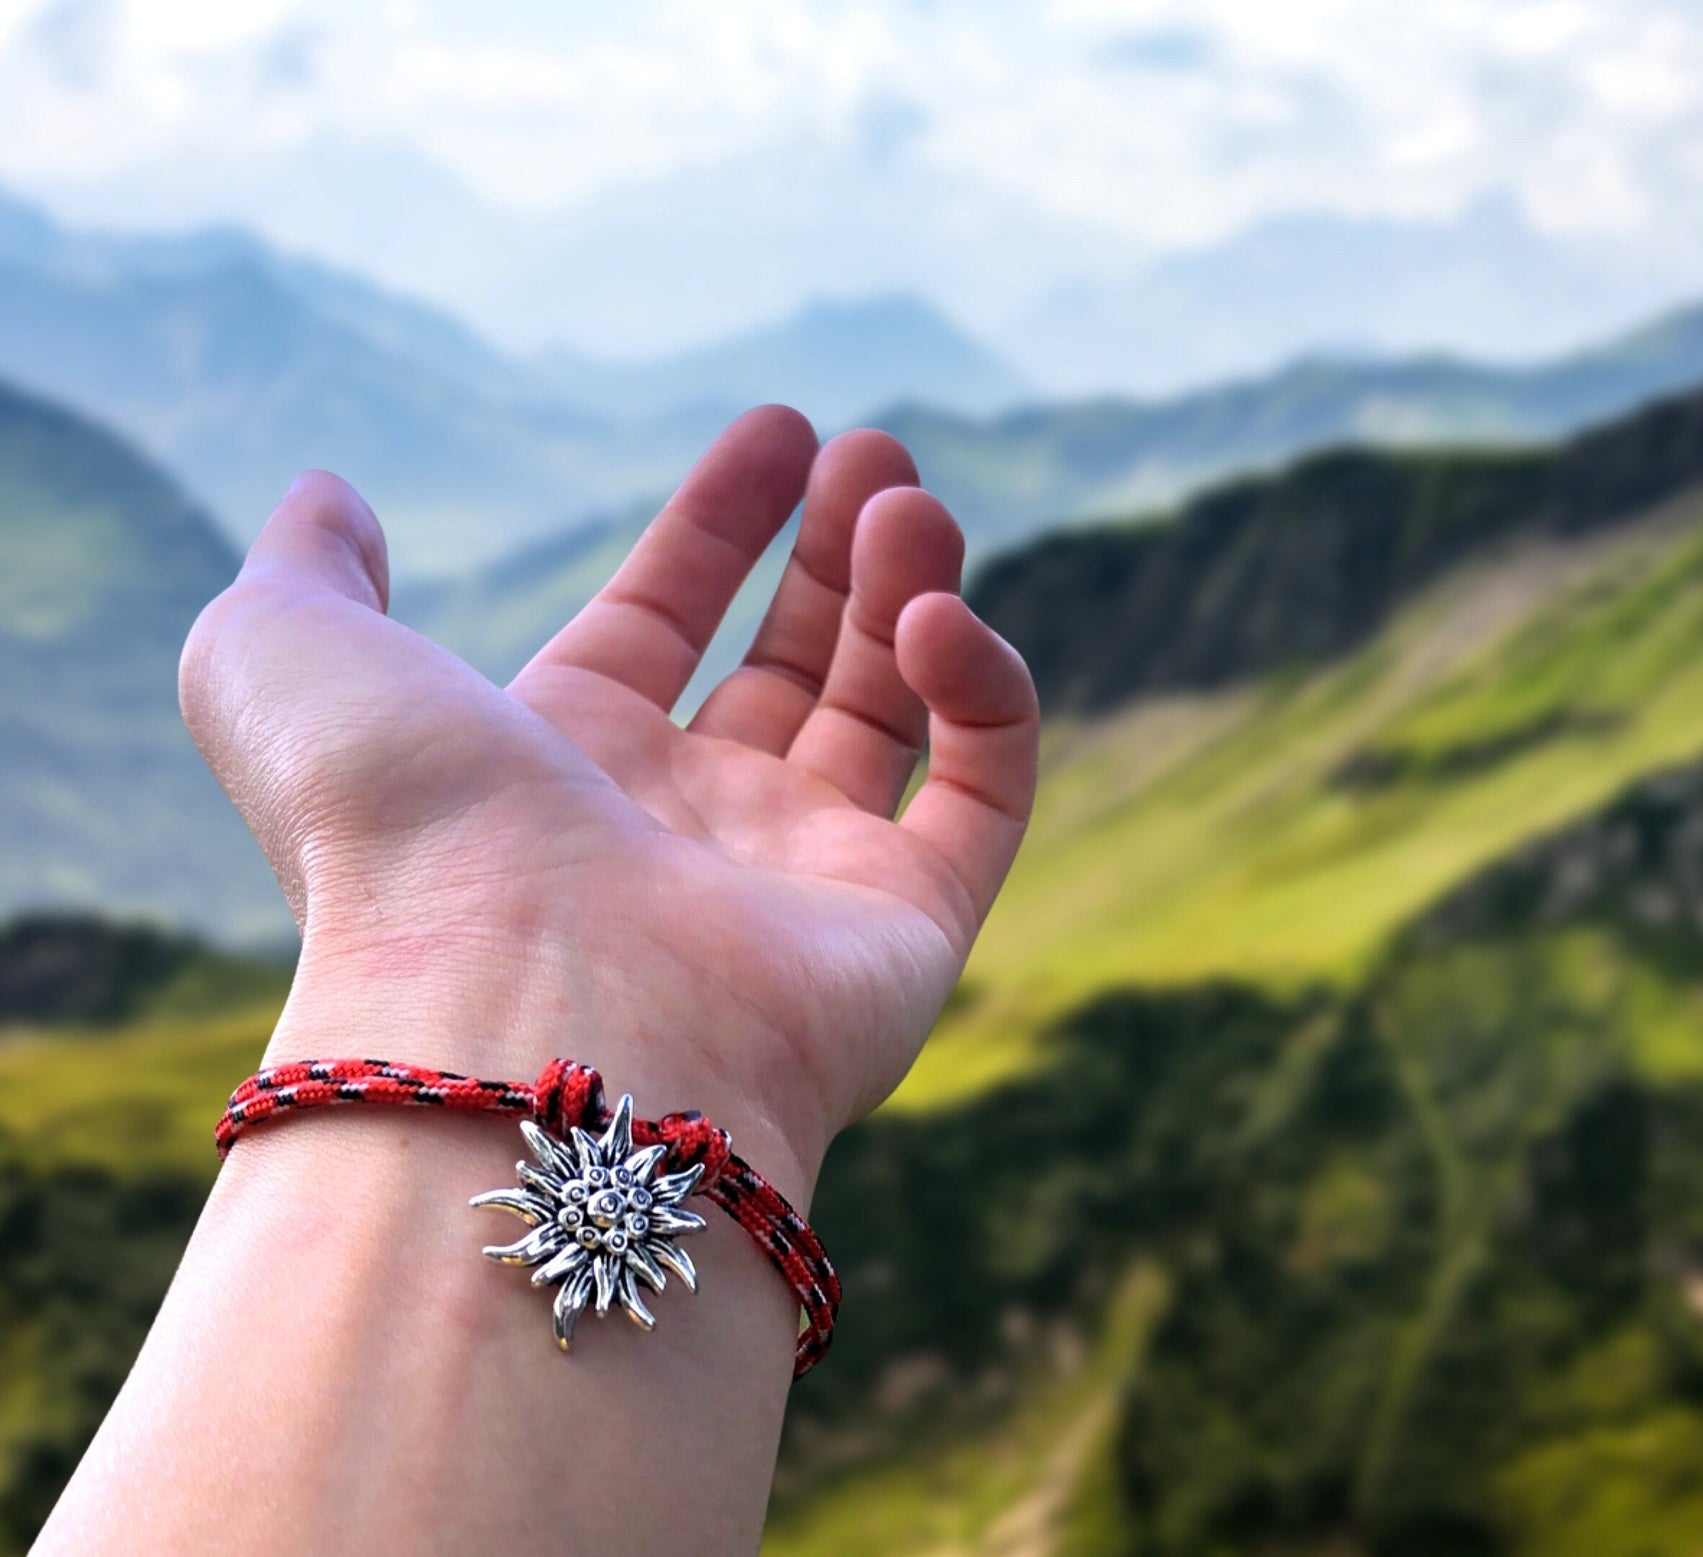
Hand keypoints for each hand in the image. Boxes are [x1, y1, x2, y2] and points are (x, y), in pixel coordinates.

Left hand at [179, 406, 1037, 1195]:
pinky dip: (981, 688)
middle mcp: (686, 827)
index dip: (719, 522)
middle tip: (875, 452)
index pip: (662, 620)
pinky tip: (934, 616)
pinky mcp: (909, 928)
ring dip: (909, 590)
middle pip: (790, 662)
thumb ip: (307, 568)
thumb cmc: (401, 832)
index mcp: (562, 764)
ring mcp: (803, 881)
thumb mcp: (288, 660)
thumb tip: (332, 494)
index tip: (780, 428)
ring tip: (907, 504)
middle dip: (835, 551)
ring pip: (892, 711)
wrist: (520, 1011)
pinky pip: (982, 787)